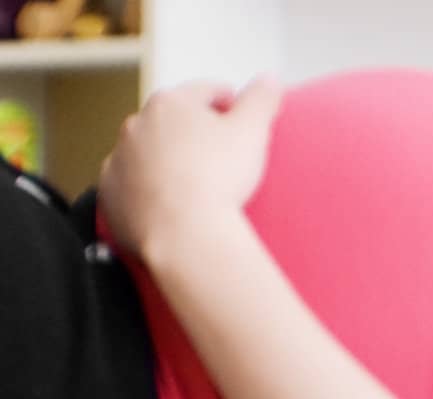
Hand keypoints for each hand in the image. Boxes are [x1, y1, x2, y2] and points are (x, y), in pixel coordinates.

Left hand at [98, 75, 284, 259]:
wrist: (184, 234)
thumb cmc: (219, 178)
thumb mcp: (253, 130)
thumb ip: (262, 99)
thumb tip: (269, 79)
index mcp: (170, 104)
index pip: (204, 92)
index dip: (227, 101)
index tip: (239, 114)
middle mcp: (137, 125)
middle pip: (172, 121)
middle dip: (193, 132)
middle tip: (220, 153)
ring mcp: (120, 160)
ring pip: (147, 153)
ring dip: (167, 160)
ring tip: (194, 183)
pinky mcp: (112, 194)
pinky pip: (131, 187)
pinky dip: (148, 191)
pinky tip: (169, 206)